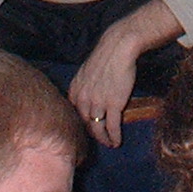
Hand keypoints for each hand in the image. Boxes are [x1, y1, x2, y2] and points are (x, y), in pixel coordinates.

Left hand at [67, 24, 140, 148]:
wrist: (118, 47)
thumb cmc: (105, 55)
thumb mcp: (86, 71)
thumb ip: (84, 85)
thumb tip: (88, 94)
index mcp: (75, 90)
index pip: (75, 114)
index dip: (82, 123)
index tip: (88, 128)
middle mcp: (83, 99)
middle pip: (85, 123)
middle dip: (92, 134)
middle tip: (99, 139)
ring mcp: (98, 103)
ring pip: (98, 128)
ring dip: (104, 139)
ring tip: (109, 144)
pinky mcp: (113, 104)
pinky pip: (112, 126)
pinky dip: (114, 136)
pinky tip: (117, 142)